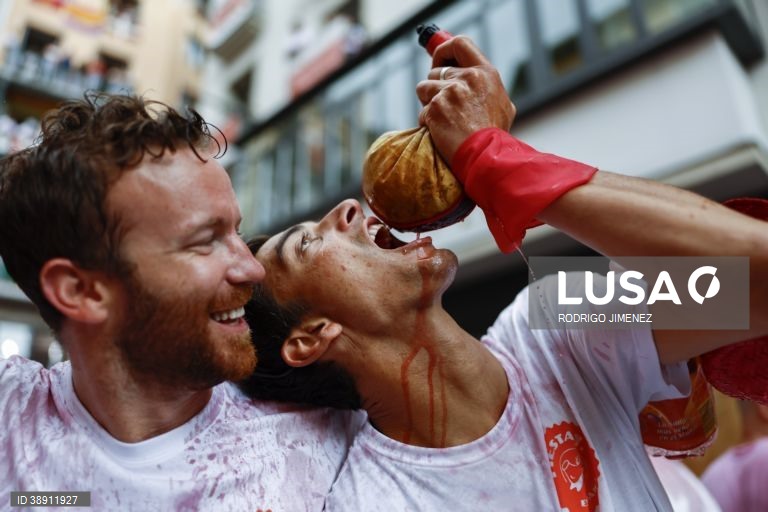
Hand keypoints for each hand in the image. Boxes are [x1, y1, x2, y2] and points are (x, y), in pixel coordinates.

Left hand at [416, 36, 514, 165]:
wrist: (486, 157)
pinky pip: (422, 112)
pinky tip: (443, 134)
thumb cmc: (495, 136)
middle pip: (435, 71)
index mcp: (486, 73)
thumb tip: (472, 79)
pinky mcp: (435, 109)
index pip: (460, 43)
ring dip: (428, 104)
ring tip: (444, 122)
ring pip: (423, 88)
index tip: (438, 62)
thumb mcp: (502, 105)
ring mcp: (450, 93)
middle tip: (443, 106)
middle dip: (434, 88)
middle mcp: (468, 78)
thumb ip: (486, 88)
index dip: (444, 50)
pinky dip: (428, 123)